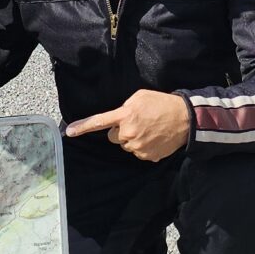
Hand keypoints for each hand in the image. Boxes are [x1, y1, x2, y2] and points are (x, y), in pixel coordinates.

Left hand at [66, 91, 191, 161]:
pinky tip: (154, 138)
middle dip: (121, 131)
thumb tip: (117, 119)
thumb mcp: (139, 97)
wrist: (184, 118)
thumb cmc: (161, 103)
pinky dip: (144, 147)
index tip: (70, 132)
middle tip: (137, 122)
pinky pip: (138, 153)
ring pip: (126, 145)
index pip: (99, 122)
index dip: (83, 127)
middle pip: (114, 137)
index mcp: (125, 115)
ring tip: (149, 129)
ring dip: (133, 139)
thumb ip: (124, 107)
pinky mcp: (147, 156)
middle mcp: (129, 133)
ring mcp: (138, 147)